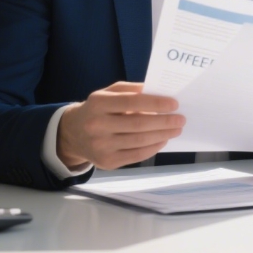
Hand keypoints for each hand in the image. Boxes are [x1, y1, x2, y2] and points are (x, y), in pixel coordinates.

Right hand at [57, 81, 184, 169]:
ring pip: (139, 141)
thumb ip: (130, 90)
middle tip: (181, 119)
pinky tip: (163, 140)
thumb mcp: (107, 93)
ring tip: (176, 129)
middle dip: (164, 121)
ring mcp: (101, 146)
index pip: (132, 102)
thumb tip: (158, 91)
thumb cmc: (97, 109)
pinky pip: (136, 155)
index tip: (174, 104)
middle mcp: (97, 125)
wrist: (72, 134)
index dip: (155, 103)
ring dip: (163, 135)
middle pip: (138, 124)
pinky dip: (153, 148)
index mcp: (98, 104)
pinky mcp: (107, 162)